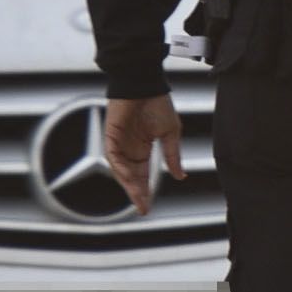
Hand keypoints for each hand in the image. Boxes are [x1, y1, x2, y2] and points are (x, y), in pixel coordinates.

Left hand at [103, 94, 185, 215]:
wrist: (146, 83)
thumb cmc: (158, 104)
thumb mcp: (171, 133)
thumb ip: (173, 155)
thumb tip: (180, 176)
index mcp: (143, 148)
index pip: (143, 175)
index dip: (145, 191)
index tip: (148, 207)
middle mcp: (130, 149)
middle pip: (131, 177)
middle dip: (136, 193)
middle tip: (143, 208)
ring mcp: (119, 142)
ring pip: (121, 170)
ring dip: (128, 183)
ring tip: (138, 196)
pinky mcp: (111, 134)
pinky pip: (113, 156)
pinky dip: (120, 167)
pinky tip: (130, 176)